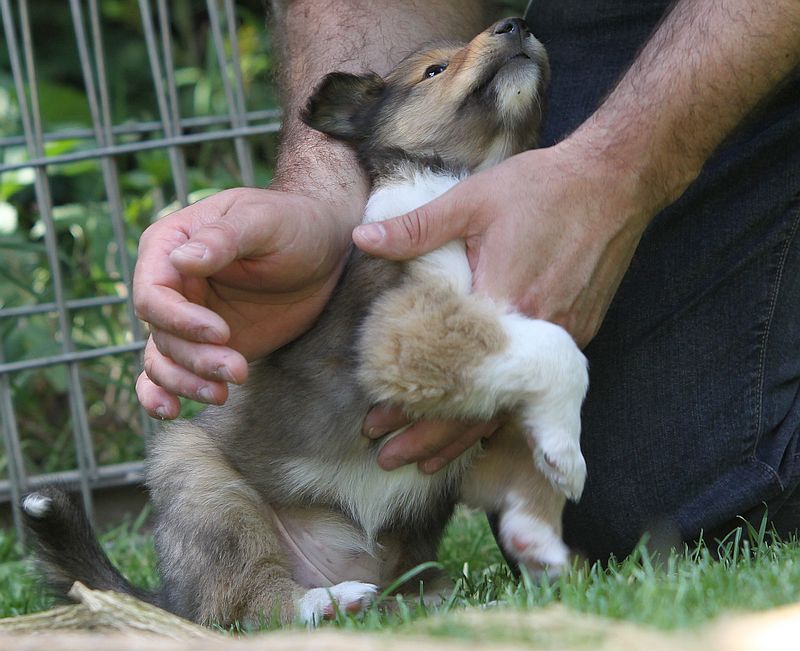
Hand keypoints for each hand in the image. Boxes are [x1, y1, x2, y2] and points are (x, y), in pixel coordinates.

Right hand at [134, 186, 360, 418]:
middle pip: (161, 333)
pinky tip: (170, 412)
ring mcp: (188, 319)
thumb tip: (182, 260)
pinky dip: (164, 393)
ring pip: (164, 359)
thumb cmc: (293, 223)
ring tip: (222, 393)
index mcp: (170, 245)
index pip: (153, 292)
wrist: (326, 250)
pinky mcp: (207, 347)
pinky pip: (171, 372)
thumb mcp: (263, 220)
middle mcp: (172, 285)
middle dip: (193, 358)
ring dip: (186, 382)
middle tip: (236, 369)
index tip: (220, 333)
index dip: (179, 319)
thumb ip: (223, 238)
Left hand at [354, 137, 657, 468]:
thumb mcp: (474, 199)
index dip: (413, 401)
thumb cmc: (543, 188)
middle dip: (432, 436)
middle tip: (390, 458)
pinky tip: (482, 428)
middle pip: (478, 401)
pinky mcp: (576, 335)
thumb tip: (361, 240)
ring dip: (465, 434)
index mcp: (503, 300)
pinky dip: (503, 411)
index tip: (378, 422)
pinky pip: (532, 386)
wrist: (616, 182)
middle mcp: (534, 332)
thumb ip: (418, 227)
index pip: (449, 368)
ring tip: (427, 460)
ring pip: (507, 402)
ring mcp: (560, 338)